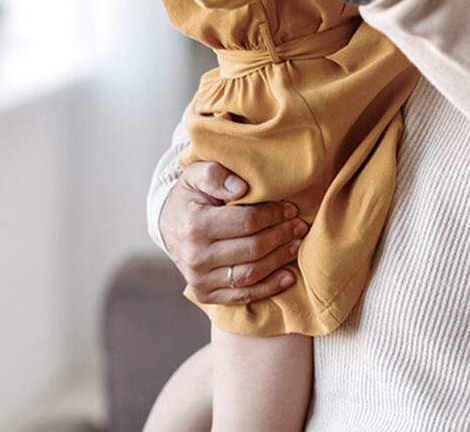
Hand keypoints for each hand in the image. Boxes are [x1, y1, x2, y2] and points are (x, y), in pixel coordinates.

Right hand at [159, 161, 307, 304]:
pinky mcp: (204, 294)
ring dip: (279, 260)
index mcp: (195, 225)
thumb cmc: (190, 196)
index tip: (289, 208)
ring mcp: (199, 279)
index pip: (246, 222)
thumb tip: (241, 187)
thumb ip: (216, 174)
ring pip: (251, 274)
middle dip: (281, 236)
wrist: (169, 224)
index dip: (273, 215)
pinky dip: (268, 288)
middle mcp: (195, 257)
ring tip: (296, 245)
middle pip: (252, 249)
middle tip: (299, 226)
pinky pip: (242, 295)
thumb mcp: (196, 174)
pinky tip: (287, 276)